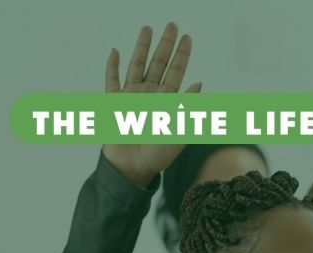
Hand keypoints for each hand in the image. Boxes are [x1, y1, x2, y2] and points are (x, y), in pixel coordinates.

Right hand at [102, 23, 201, 186]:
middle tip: (172, 25)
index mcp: (168, 101)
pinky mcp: (114, 103)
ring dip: (141, 48)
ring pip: (137, 66)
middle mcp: (151, 95)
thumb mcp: (179, 131)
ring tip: (147, 29)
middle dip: (165, 44)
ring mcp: (132, 96)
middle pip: (159, 63)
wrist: (133, 168)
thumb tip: (200, 83)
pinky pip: (112, 81)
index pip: (177, 72)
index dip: (182, 54)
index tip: (187, 37)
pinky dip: (113, 67)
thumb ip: (189, 107)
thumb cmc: (158, 154)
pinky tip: (116, 52)